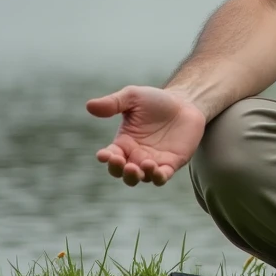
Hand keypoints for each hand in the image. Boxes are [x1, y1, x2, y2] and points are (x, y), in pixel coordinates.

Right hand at [86, 86, 206, 186]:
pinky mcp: (171, 164)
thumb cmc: (156, 100)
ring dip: (138, 175)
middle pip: (121, 172)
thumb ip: (113, 102)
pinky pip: (161, 177)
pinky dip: (157, 177)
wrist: (186, 102)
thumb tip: (89, 106)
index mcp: (123, 143)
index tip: (104, 154)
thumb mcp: (133, 97)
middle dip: (119, 171)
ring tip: (142, 165)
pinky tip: (157, 170)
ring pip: (140, 178)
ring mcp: (153, 162)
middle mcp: (135, 156)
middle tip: (123, 163)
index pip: (110, 156)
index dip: (106, 157)